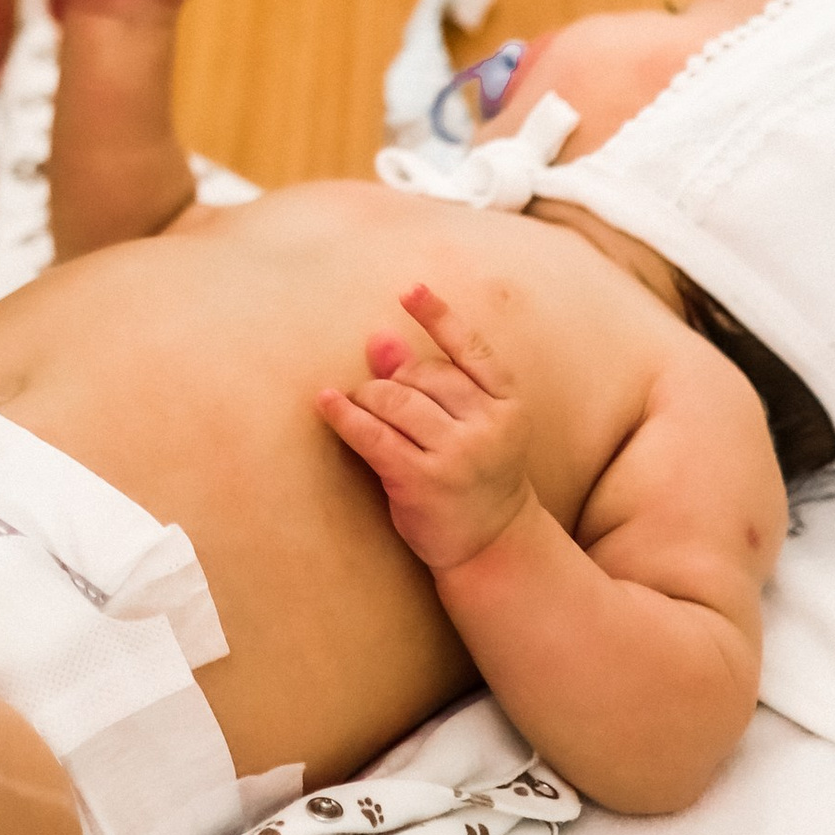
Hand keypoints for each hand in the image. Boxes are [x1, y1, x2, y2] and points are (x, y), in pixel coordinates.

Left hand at [317, 284, 534, 575]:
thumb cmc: (475, 473)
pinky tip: (325, 403)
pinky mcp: (423, 480)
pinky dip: (345, 416)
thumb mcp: (469, 423)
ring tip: (359, 405)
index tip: (409, 289)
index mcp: (509, 403)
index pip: (472, 348)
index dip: (439, 316)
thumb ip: (429, 379)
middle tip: (381, 396)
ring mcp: (457, 454)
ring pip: (395, 400)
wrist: (493, 545)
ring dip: (368, 397)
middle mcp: (488, 425)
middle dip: (392, 378)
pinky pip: (373, 436)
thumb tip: (378, 336)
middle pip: (422, 374)